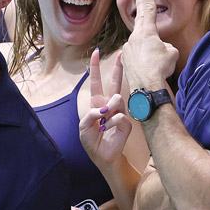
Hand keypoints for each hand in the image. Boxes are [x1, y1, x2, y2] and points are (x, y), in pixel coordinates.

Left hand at [79, 49, 130, 165]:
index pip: (96, 82)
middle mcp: (110, 105)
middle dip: (118, 67)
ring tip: (103, 123)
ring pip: (117, 99)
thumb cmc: (92, 141)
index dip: (95, 67)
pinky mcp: (127, 122)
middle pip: (114, 82)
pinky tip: (108, 130)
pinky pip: (119, 116)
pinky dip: (110, 123)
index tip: (96, 52)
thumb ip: (90, 115)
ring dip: (108, 110)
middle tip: (122, 52)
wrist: (102, 156)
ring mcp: (120, 112)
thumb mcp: (83, 127)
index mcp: (98, 103)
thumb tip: (105, 108)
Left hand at [121, 0, 177, 89]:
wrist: (147, 87)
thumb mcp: (172, 52)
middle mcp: (134, 37)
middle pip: (140, 18)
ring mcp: (128, 49)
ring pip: (141, 43)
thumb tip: (160, 48)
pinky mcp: (125, 60)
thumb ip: (165, 45)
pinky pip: (137, 55)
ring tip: (157, 61)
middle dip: (141, 5)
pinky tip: (149, 68)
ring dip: (148, 48)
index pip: (149, 9)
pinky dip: (144, 58)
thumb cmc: (160, 68)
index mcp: (147, 31)